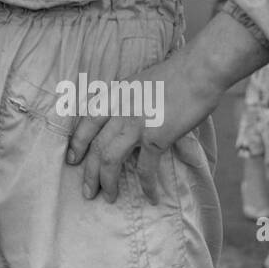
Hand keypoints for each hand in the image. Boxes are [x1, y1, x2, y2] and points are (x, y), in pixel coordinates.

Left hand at [64, 11, 268, 203]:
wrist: (198, 70)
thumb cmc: (176, 74)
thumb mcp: (141, 83)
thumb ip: (132, 103)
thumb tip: (133, 124)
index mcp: (114, 96)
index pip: (87, 122)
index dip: (77, 143)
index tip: (71, 159)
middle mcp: (119, 110)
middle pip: (96, 146)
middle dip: (89, 172)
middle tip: (87, 191)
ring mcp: (135, 124)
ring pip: (110, 159)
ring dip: (108, 182)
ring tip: (109, 197)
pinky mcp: (156, 136)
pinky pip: (146, 168)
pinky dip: (147, 185)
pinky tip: (150, 197)